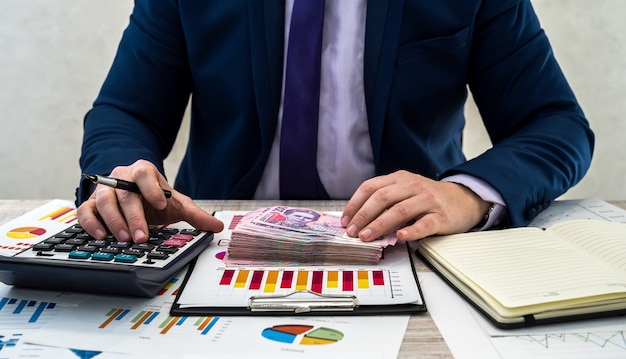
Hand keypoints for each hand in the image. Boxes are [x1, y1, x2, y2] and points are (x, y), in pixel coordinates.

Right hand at [77, 159, 223, 242]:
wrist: (135, 195)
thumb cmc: (154, 198)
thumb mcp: (176, 204)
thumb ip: (195, 215)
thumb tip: (217, 226)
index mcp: (143, 172)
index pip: (145, 174)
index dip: (152, 188)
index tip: (162, 204)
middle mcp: (121, 178)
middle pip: (125, 194)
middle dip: (134, 216)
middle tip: (141, 236)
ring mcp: (105, 190)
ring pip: (104, 201)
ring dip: (113, 221)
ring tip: (124, 239)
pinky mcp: (91, 204)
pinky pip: (86, 211)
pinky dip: (91, 223)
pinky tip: (100, 236)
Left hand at [341, 170, 490, 240]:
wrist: (464, 199)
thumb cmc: (428, 198)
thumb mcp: (405, 191)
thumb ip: (385, 200)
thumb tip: (357, 220)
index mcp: (399, 179)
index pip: (371, 187)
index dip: (355, 204)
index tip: (345, 220)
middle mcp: (412, 186)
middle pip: (382, 198)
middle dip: (364, 215)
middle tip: (352, 232)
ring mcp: (428, 200)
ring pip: (400, 210)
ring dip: (380, 224)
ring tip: (367, 236)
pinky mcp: (441, 216)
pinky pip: (424, 223)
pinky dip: (411, 231)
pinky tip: (400, 237)